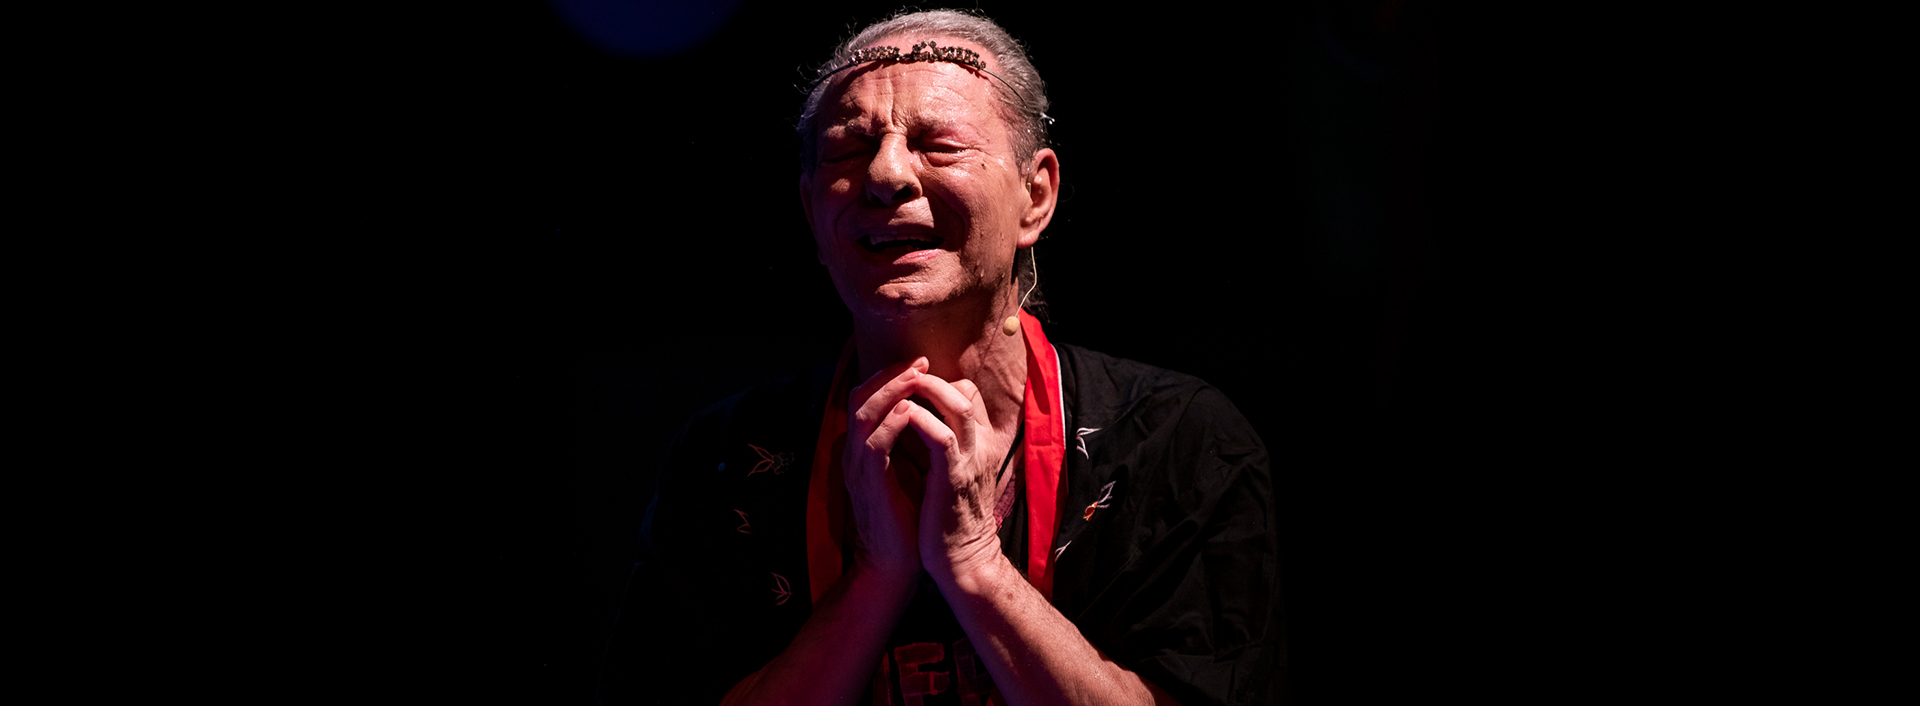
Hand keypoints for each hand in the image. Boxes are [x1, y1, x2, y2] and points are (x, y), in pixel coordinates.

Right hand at [844, 357, 933, 581]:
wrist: (895, 563)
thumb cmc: (907, 518)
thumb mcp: (909, 470)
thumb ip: (911, 441)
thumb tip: (933, 411)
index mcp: (863, 449)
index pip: (866, 398)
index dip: (890, 377)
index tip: (921, 363)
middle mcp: (854, 453)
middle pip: (860, 397)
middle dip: (891, 375)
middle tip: (920, 361)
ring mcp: (858, 468)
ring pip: (863, 414)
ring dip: (891, 391)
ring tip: (917, 376)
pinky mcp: (869, 484)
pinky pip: (874, 445)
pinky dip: (891, 424)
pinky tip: (912, 411)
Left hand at [896, 372, 1006, 584]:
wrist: (962, 559)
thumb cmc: (950, 517)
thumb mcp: (954, 473)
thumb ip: (946, 447)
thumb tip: (918, 422)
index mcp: (979, 444)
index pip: (967, 395)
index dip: (940, 383)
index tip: (911, 384)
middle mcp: (980, 446)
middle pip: (966, 391)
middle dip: (931, 378)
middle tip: (904, 376)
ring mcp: (969, 459)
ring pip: (958, 405)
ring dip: (927, 389)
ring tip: (902, 386)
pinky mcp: (953, 477)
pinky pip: (941, 437)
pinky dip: (920, 420)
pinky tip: (900, 414)